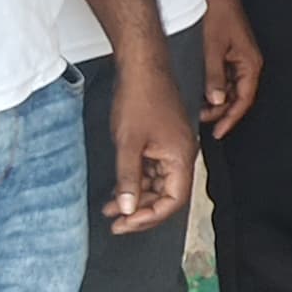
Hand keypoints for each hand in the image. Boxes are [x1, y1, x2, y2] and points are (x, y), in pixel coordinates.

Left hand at [105, 54, 198, 233]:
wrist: (142, 68)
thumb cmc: (140, 98)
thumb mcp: (129, 143)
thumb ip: (128, 178)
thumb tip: (127, 208)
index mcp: (181, 157)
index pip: (173, 200)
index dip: (150, 217)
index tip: (126, 223)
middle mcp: (181, 155)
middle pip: (167, 196)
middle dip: (141, 212)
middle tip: (116, 223)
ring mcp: (171, 148)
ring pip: (158, 184)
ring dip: (136, 198)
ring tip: (111, 209)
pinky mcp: (161, 142)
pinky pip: (152, 170)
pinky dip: (135, 182)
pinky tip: (117, 188)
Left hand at [194, 0, 263, 139]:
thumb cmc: (218, 14)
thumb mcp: (213, 49)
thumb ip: (215, 76)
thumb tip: (217, 100)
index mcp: (250, 63)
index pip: (244, 100)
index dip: (231, 119)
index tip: (218, 132)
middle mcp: (247, 63)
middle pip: (238, 96)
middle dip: (221, 111)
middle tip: (202, 122)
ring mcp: (239, 58)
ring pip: (230, 88)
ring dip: (216, 100)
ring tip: (198, 109)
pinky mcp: (229, 53)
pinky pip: (225, 77)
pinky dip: (214, 87)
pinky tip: (200, 91)